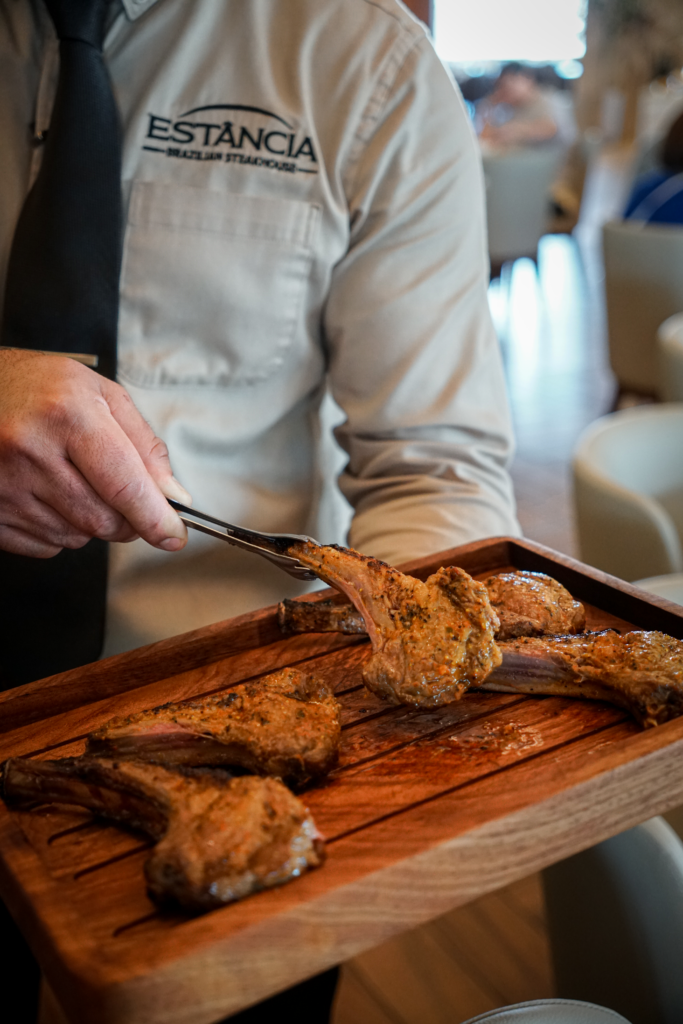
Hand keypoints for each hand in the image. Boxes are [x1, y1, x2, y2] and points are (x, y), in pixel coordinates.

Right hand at [0, 349, 190, 557]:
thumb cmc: (38, 388)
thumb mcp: (101, 395)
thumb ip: (144, 445)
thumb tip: (171, 496)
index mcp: (66, 414)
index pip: (125, 486)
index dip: (156, 518)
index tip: (173, 534)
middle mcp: (29, 450)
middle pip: (103, 521)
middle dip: (126, 519)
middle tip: (121, 495)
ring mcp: (4, 485)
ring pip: (75, 537)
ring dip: (88, 522)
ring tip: (71, 479)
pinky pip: (43, 546)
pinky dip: (57, 529)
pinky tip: (45, 495)